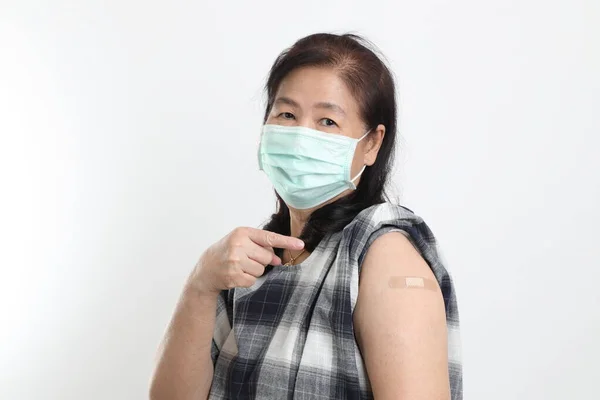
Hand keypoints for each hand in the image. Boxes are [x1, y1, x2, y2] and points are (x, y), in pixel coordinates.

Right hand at [188, 227, 304, 295]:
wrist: (206, 268)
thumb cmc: (227, 252)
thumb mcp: (242, 242)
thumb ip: (261, 247)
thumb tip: (278, 260)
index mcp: (242, 232)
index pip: (269, 237)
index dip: (286, 242)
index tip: (300, 244)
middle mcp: (238, 245)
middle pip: (267, 257)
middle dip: (261, 260)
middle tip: (246, 259)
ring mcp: (235, 261)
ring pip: (261, 269)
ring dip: (254, 271)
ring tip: (240, 266)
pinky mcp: (234, 276)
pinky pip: (253, 280)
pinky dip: (248, 279)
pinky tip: (237, 275)